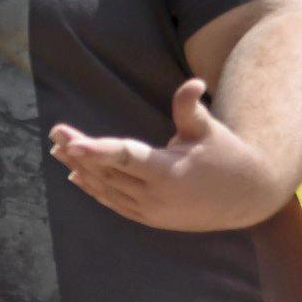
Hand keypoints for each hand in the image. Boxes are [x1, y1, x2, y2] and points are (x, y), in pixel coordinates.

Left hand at [49, 79, 289, 232]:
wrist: (246, 197)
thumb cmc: (226, 154)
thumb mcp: (209, 129)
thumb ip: (190, 108)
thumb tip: (193, 82)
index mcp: (168, 172)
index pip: (124, 158)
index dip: (96, 150)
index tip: (71, 143)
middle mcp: (155, 196)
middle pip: (107, 172)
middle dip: (78, 152)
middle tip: (55, 132)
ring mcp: (151, 211)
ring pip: (107, 190)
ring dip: (81, 170)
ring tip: (58, 150)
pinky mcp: (151, 219)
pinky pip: (115, 204)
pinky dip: (95, 190)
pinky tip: (77, 176)